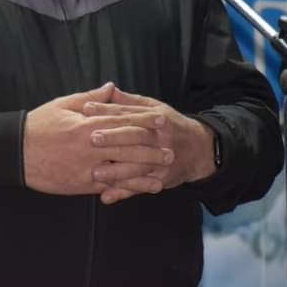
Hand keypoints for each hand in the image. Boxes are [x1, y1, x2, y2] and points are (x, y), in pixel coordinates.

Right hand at [23, 83, 171, 195]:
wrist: (16, 151)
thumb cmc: (39, 125)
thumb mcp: (63, 104)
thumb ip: (91, 97)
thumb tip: (112, 87)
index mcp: (87, 123)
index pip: (122, 120)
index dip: (144, 119)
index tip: (162, 118)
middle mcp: (91, 145)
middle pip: (128, 145)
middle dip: (152, 146)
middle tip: (171, 148)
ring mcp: (87, 166)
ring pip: (124, 167)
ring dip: (147, 168)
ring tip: (164, 168)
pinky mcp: (82, 183)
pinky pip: (111, 185)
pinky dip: (130, 187)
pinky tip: (145, 187)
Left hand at [84, 87, 216, 204]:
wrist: (200, 149)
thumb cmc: (171, 126)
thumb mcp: (155, 108)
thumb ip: (130, 102)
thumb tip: (109, 90)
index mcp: (156, 118)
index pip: (129, 114)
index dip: (107, 111)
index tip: (86, 110)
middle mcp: (160, 138)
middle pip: (135, 137)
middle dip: (114, 138)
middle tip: (92, 139)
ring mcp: (162, 160)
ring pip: (138, 166)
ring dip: (117, 171)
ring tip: (95, 172)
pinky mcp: (162, 179)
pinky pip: (141, 187)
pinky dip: (124, 192)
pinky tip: (107, 196)